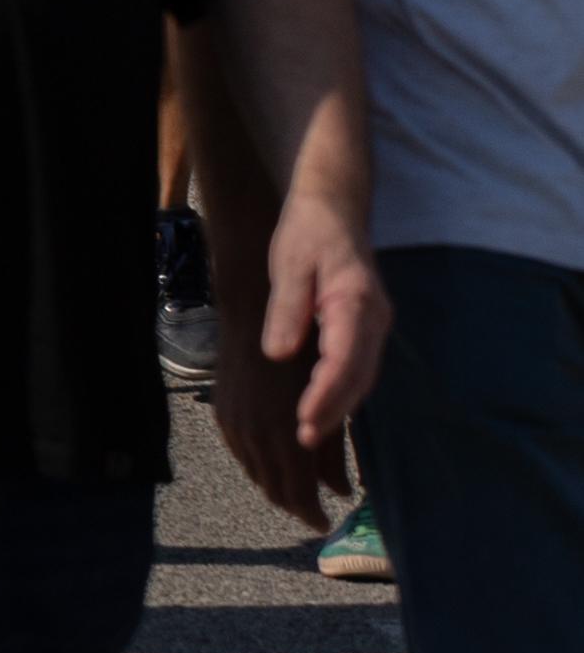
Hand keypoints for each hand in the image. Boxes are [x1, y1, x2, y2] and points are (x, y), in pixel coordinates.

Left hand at [214, 198, 386, 526]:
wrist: (333, 209)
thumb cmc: (307, 233)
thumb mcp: (289, 264)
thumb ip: (286, 308)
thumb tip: (278, 354)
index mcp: (355, 302)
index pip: (345, 359)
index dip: (327, 395)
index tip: (305, 423)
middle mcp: (373, 320)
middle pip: (358, 377)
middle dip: (333, 412)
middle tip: (304, 443)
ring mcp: (373, 327)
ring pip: (361, 377)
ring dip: (338, 408)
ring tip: (309, 438)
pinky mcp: (364, 331)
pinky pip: (357, 369)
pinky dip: (342, 393)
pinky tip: (322, 413)